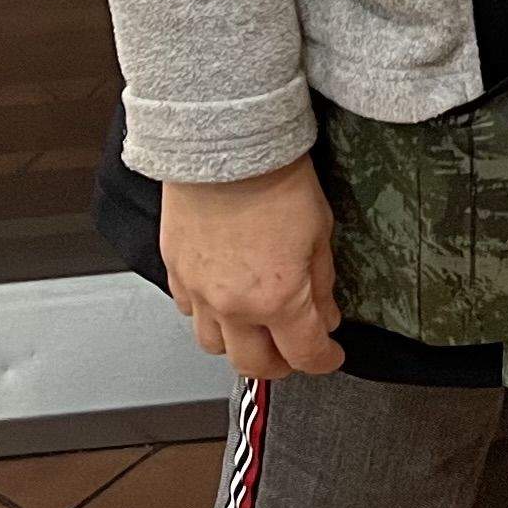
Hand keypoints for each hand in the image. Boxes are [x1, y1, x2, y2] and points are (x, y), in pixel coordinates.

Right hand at [160, 157, 343, 379]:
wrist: (225, 142)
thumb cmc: (275, 177)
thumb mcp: (319, 231)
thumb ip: (322, 283)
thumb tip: (325, 314)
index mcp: (279, 299)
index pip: (305, 354)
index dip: (325, 360)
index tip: (331, 354)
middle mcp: (235, 306)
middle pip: (255, 366)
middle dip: (281, 364)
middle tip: (294, 350)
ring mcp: (200, 292)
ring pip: (215, 346)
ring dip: (238, 344)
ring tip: (255, 327)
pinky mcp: (175, 272)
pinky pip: (189, 311)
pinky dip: (207, 313)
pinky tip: (222, 296)